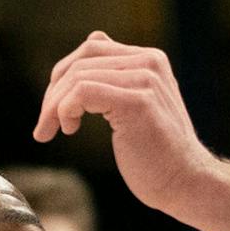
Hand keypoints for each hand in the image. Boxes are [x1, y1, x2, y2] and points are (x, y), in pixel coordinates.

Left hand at [34, 33, 216, 218]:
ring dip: (53, 106)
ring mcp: (145, 79)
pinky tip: (68, 129)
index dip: (64, 75)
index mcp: (149, 60)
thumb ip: (116, 78)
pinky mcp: (137, 101)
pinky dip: (64, 109)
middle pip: (82, 59)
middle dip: (53, 92)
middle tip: (44, 125)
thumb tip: (90, 47)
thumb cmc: (155, 155)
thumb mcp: (135, 106)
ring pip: (78, 76)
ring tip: (51, 131)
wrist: (185, 182)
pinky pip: (83, 91)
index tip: (54, 108)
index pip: (93, 47)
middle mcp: (149, 62)